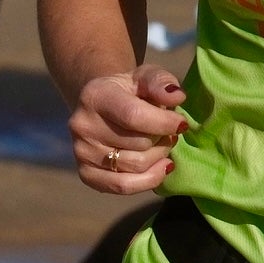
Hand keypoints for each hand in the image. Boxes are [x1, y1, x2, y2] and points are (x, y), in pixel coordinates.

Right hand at [68, 65, 187, 194]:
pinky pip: (123, 186)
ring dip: (158, 158)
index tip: (182, 124)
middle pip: (139, 144)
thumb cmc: (130, 91)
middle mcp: (82, 126)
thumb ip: (162, 82)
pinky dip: (149, 179)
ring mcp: (81, 152)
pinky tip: (161, 167)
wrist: (103, 106)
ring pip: (135, 166)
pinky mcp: (86, 174)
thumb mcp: (146, 76)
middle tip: (169, 132)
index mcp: (95, 96)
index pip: (134, 116)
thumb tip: (177, 98)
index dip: (164, 123)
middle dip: (163, 139)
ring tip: (162, 144)